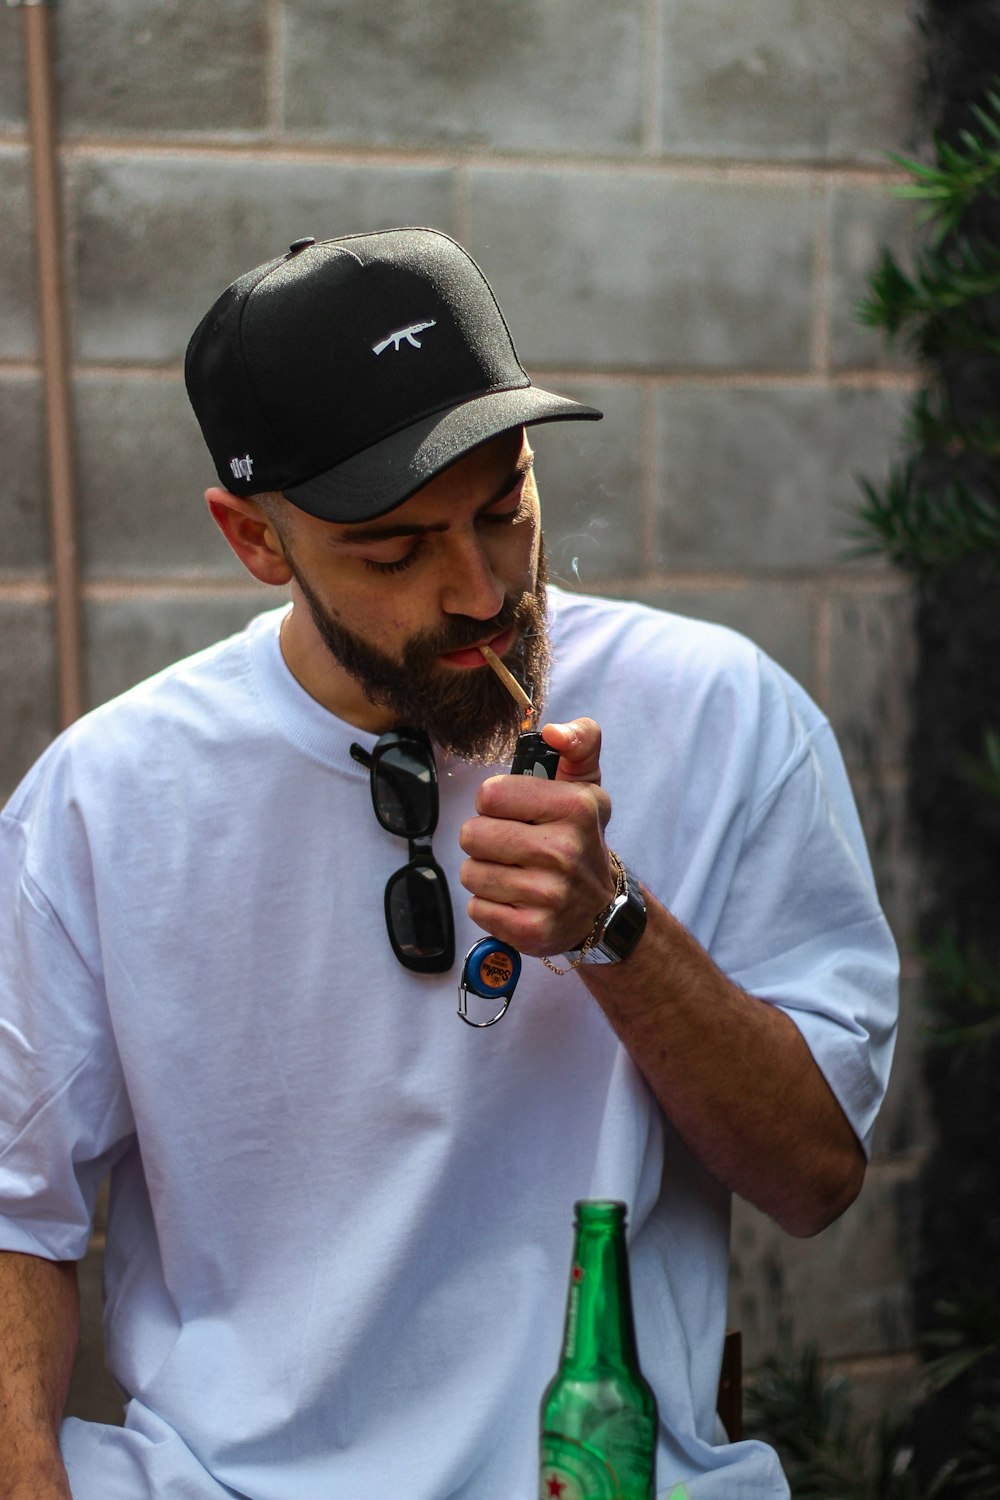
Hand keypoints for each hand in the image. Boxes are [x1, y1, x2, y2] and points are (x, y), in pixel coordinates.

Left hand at [459, 718, 615, 955]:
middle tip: (513, 847)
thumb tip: (553, 731)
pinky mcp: (533, 931)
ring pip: (471, 873)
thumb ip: (579, 741)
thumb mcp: (586, 784)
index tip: (518, 813)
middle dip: (485, 840)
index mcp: (574, 807)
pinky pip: (477, 909)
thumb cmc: (581, 837)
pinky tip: (515, 901)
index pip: (490, 794)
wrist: (602, 908)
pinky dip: (489, 906)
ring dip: (485, 873)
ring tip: (515, 874)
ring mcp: (550, 895)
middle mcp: (564, 851)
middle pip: (473, 835)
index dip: (496, 803)